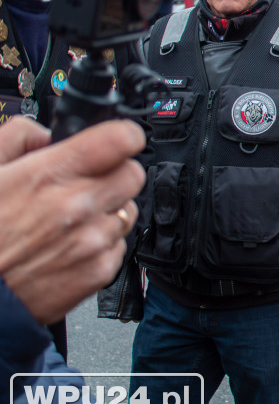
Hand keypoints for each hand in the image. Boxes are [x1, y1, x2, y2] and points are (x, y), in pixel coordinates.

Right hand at [0, 118, 144, 324]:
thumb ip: (19, 138)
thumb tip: (47, 132)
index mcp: (50, 175)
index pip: (121, 139)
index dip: (123, 135)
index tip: (118, 139)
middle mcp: (78, 206)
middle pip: (134, 174)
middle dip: (115, 173)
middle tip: (88, 182)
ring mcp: (92, 241)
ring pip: (129, 210)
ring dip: (108, 210)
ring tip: (70, 220)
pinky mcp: (100, 271)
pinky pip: (120, 245)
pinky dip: (102, 243)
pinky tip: (69, 246)